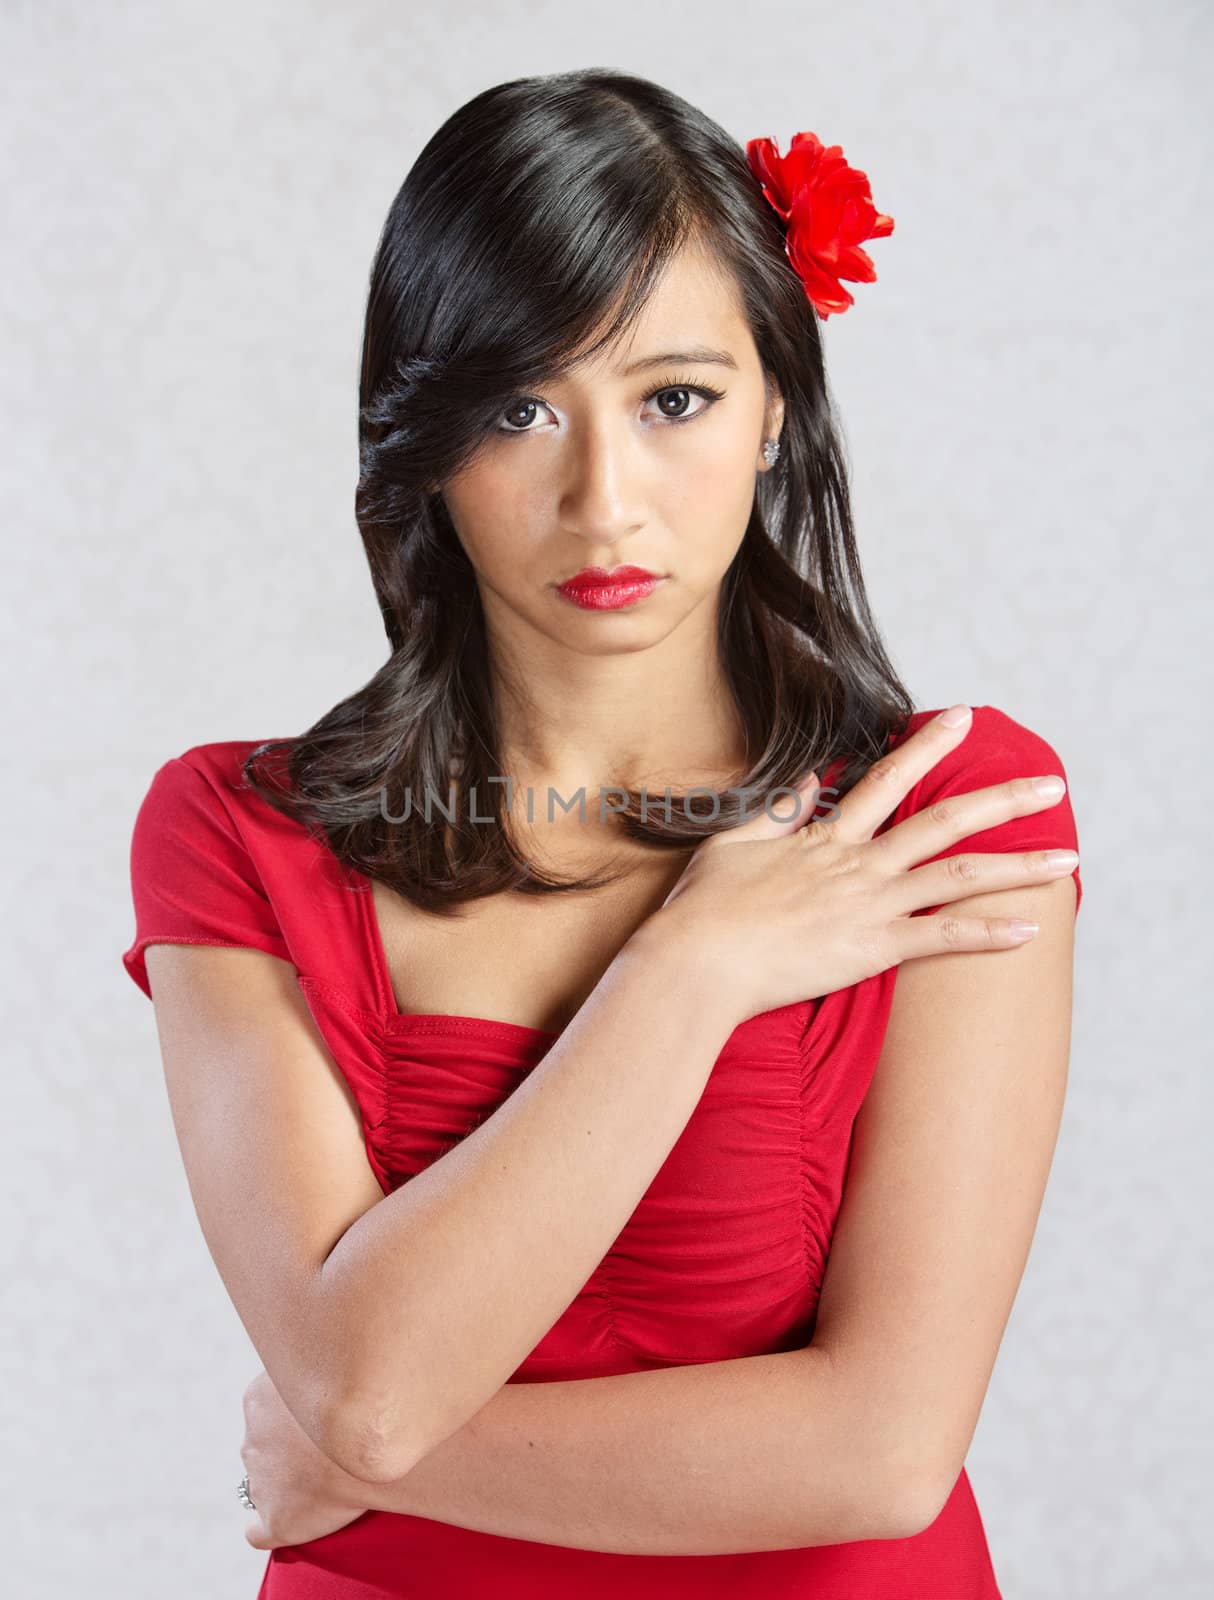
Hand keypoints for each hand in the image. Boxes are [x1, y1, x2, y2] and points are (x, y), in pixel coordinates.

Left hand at [239, 1369, 381, 1550]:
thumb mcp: (325, 1354)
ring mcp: (260, 1482)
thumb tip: (313, 1352)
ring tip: (330, 1477)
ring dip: (288, 1481)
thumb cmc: (359, 1392)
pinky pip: (259, 1530)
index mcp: (258, 1398)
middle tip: (330, 1447)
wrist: (372, 1438)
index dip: (297, 1414)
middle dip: (290, 1447)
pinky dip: (270, 1525)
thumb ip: (310, 1362)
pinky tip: (291, 1520)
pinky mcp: (276, 1520)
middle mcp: (251, 1440)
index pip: (267, 1406)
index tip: (324, 1418)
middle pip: (266, 1444)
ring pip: (265, 1482)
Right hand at [656, 704, 1076, 1022]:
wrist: (697, 959)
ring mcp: (870, 904)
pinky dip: (989, 933)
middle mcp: (858, 863)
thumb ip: (776, 810)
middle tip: (1052, 783)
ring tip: (1069, 860)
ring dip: (1019, 865)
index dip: (928, 747)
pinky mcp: (873, 948)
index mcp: (825, 836)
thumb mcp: (734, 842)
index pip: (888, 779)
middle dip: (1002, 798)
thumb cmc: (704, 908)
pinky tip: (1031, 928)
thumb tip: (805, 780)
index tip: (963, 719)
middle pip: (944, 820)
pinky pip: (943, 936)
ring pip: (958, 875)